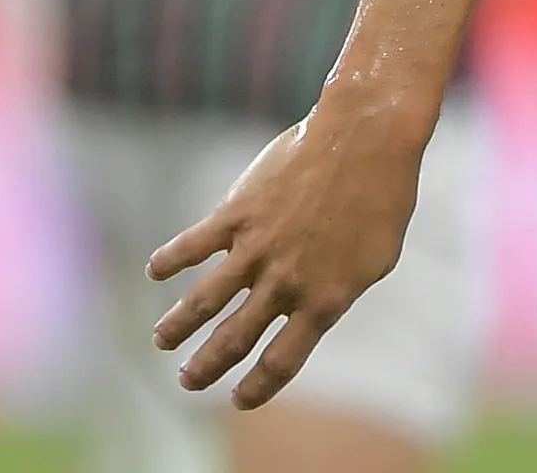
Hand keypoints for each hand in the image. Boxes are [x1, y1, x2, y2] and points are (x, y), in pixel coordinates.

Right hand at [148, 100, 427, 408]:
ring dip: (178, 327)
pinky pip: (192, 245)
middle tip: (186, 381)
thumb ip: (339, 288)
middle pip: (234, 340)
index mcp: (324, 299)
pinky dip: (168, 261)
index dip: (257, 386)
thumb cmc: (383, 195)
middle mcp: (285, 282)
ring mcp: (257, 248)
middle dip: (205, 367)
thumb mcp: (375, 258)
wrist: (366, 137)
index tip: (239, 399)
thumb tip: (316, 309)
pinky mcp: (237, 214)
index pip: (282, 361)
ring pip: (203, 302)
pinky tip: (154, 272)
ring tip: (162, 341)